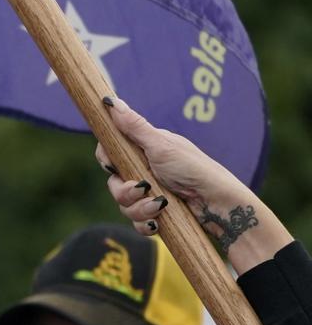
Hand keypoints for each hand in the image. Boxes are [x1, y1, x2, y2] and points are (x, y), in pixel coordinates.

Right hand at [96, 97, 241, 239]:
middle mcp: (144, 171)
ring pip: (124, 206)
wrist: (217, 202)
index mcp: (144, 151)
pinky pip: (135, 223)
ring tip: (161, 206)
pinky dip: (145, 224)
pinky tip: (159, 222)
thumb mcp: (160, 145)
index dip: (107, 162)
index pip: (109, 154)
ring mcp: (149, 194)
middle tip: (144, 188)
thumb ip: (133, 126)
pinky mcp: (155, 214)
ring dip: (139, 209)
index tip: (115, 166)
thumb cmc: (193, 168)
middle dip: (125, 192)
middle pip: (113, 183)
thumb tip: (110, 101)